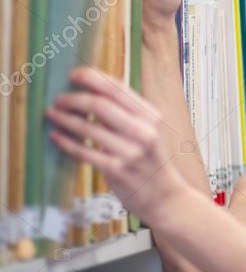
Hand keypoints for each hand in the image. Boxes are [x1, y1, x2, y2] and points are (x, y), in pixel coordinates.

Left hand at [45, 66, 186, 222]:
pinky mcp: (116, 170)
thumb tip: (95, 91)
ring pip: (87, 128)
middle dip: (73, 99)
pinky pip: (83, 152)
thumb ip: (129, 113)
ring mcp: (130, 152)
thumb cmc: (153, 162)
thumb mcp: (150, 131)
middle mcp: (143, 131)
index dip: (92, 78)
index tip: (73, 74)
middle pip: (99, 105)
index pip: (117, 89)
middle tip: (58, 99)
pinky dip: (66, 142)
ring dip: (64, 119)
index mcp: (151, 117)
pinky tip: (56, 136)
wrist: (166, 196)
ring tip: (52, 114)